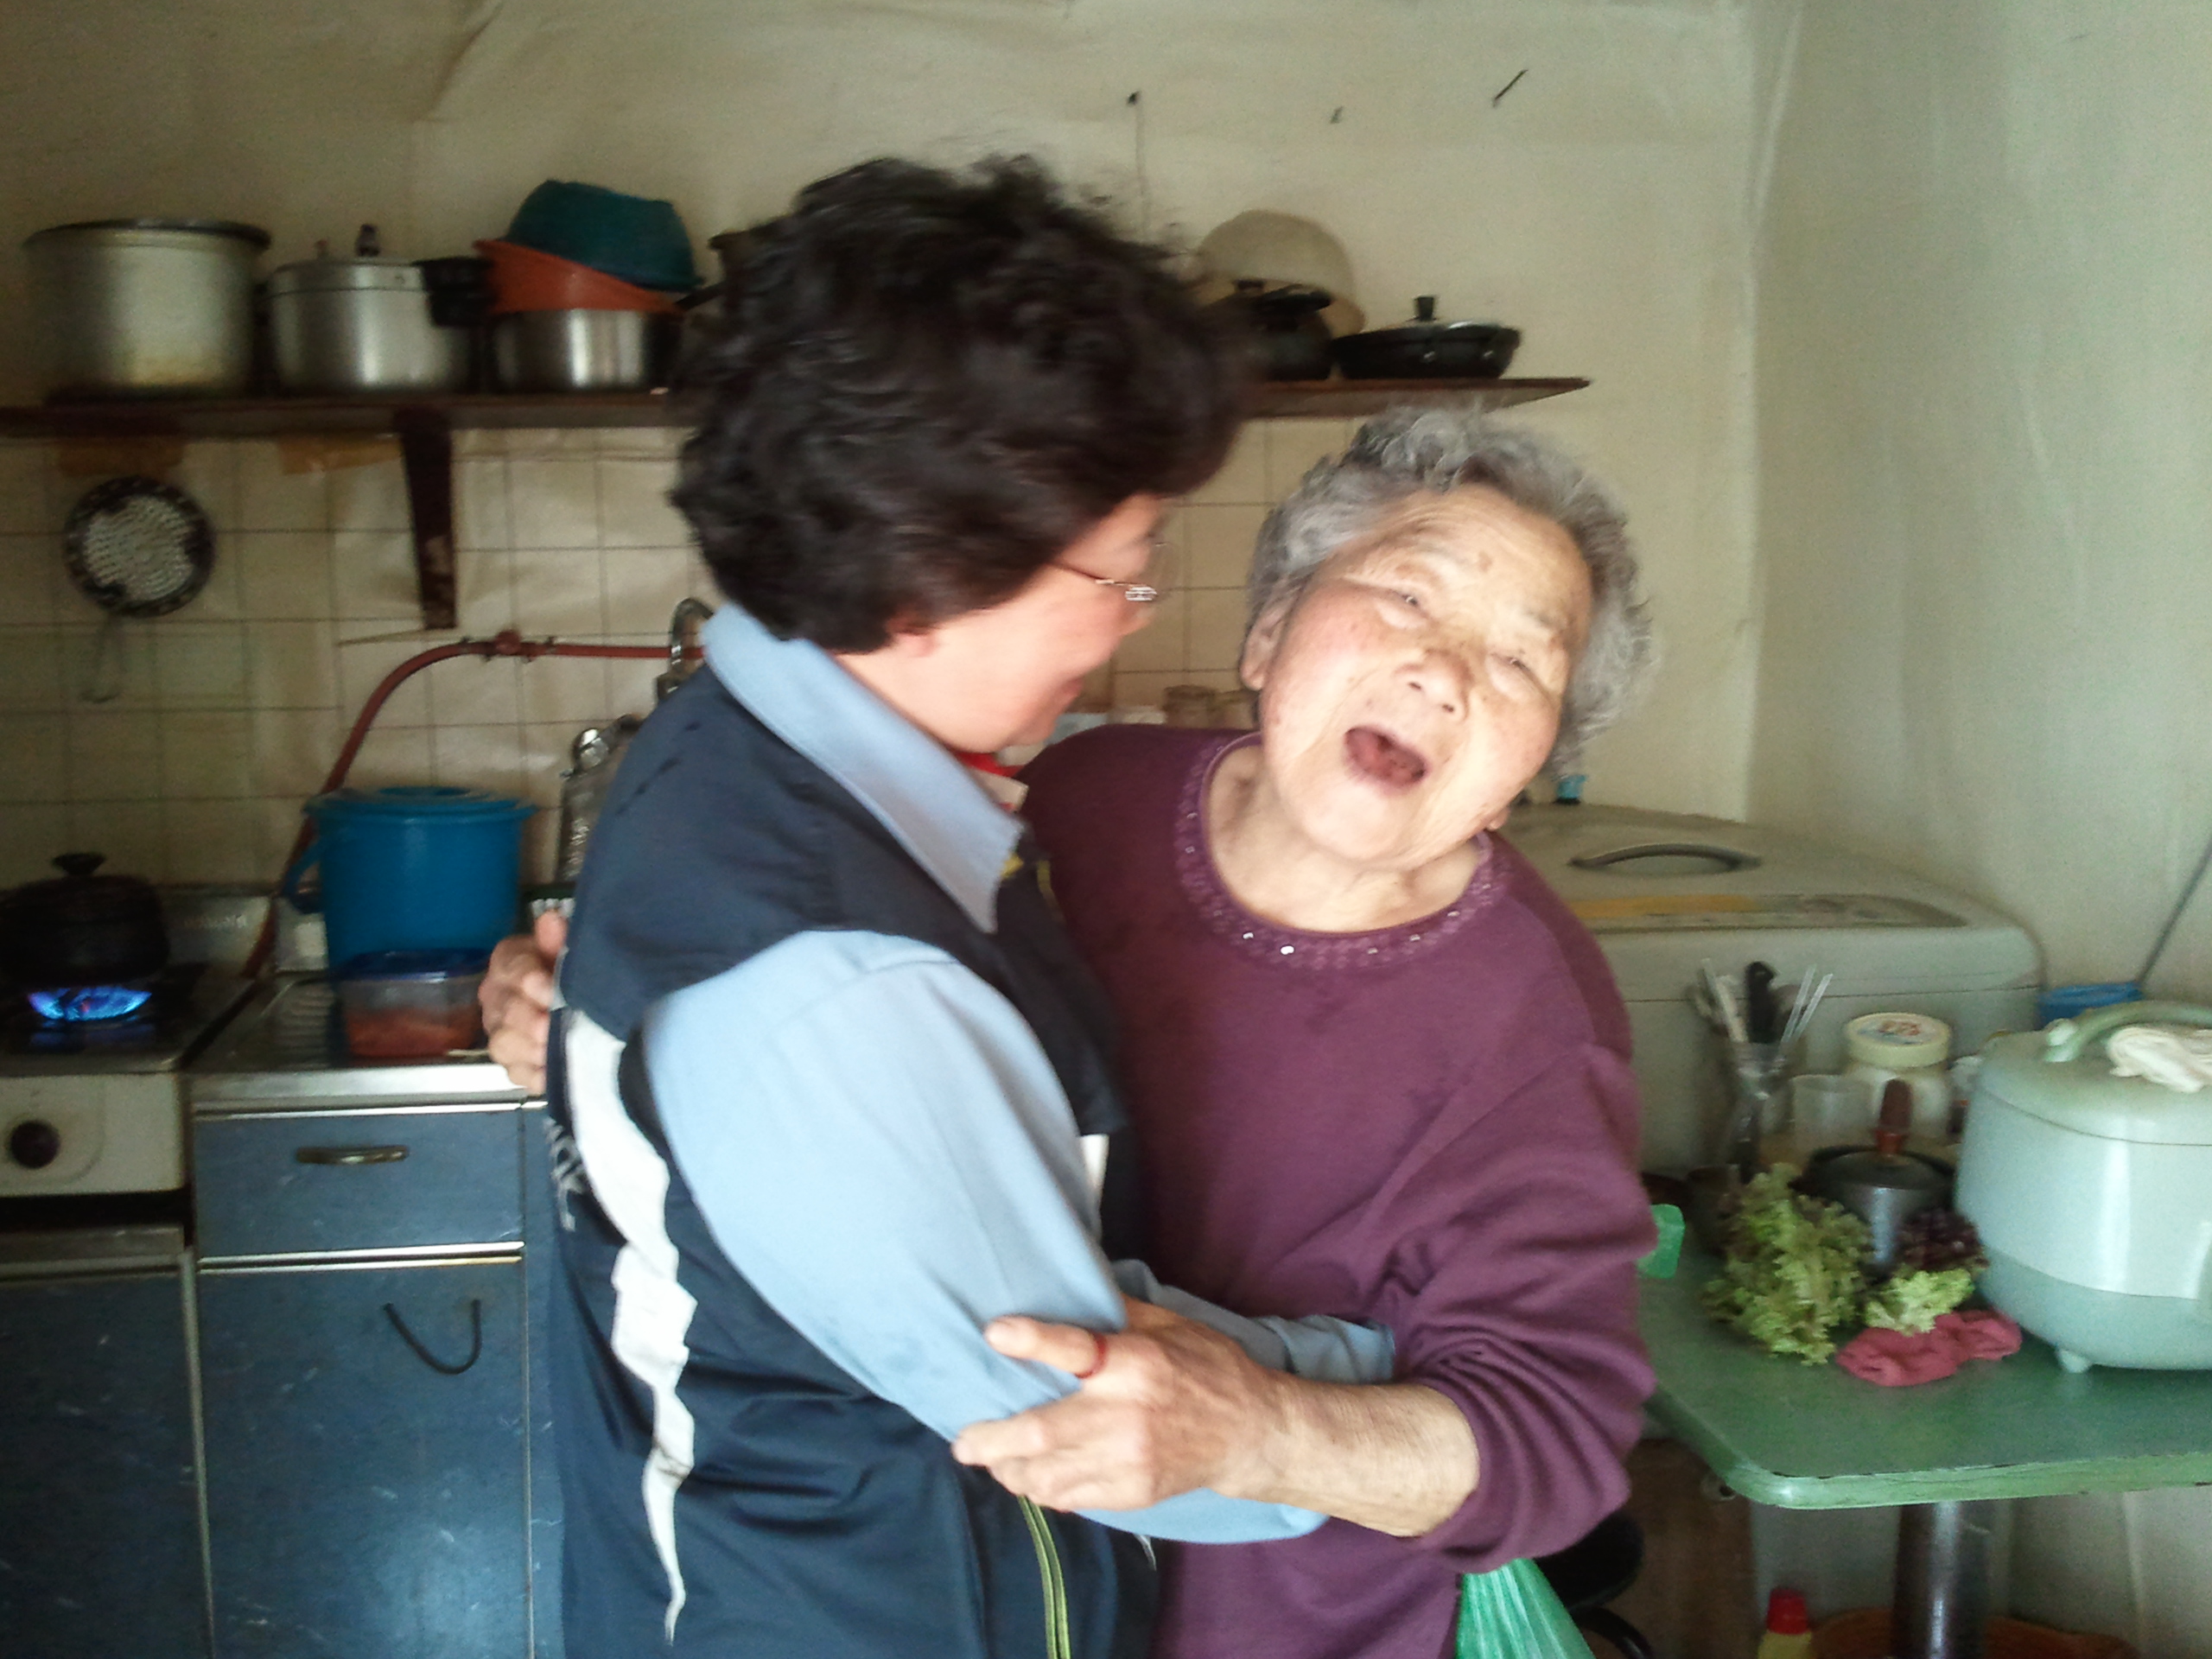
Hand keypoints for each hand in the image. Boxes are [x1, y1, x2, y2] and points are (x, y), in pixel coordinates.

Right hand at [480, 910, 564, 1093]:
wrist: (583, 1003)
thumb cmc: (573, 972)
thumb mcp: (570, 951)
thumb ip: (558, 939)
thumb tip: (551, 920)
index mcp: (509, 962)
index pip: (510, 967)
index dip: (529, 979)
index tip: (550, 990)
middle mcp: (497, 997)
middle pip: (504, 1010)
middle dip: (529, 1019)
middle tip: (550, 1025)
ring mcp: (502, 1032)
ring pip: (503, 1044)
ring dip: (529, 1048)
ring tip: (552, 1048)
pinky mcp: (515, 1064)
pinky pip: (517, 1073)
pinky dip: (535, 1075)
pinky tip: (552, 1071)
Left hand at [951, 1296, 1286, 1512]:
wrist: (1251, 1432)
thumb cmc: (1204, 1368)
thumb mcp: (1167, 1324)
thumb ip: (1114, 1310)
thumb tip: (1067, 1276)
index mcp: (1134, 1363)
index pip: (1073, 1349)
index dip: (1030, 1340)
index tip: (994, 1333)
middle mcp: (1126, 1414)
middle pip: (1041, 1431)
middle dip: (992, 1440)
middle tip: (964, 1442)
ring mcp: (1128, 1461)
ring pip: (1047, 1475)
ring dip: (1011, 1469)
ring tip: (995, 1459)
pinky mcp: (1133, 1493)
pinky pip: (1071, 1497)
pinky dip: (1043, 1489)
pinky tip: (1033, 1477)